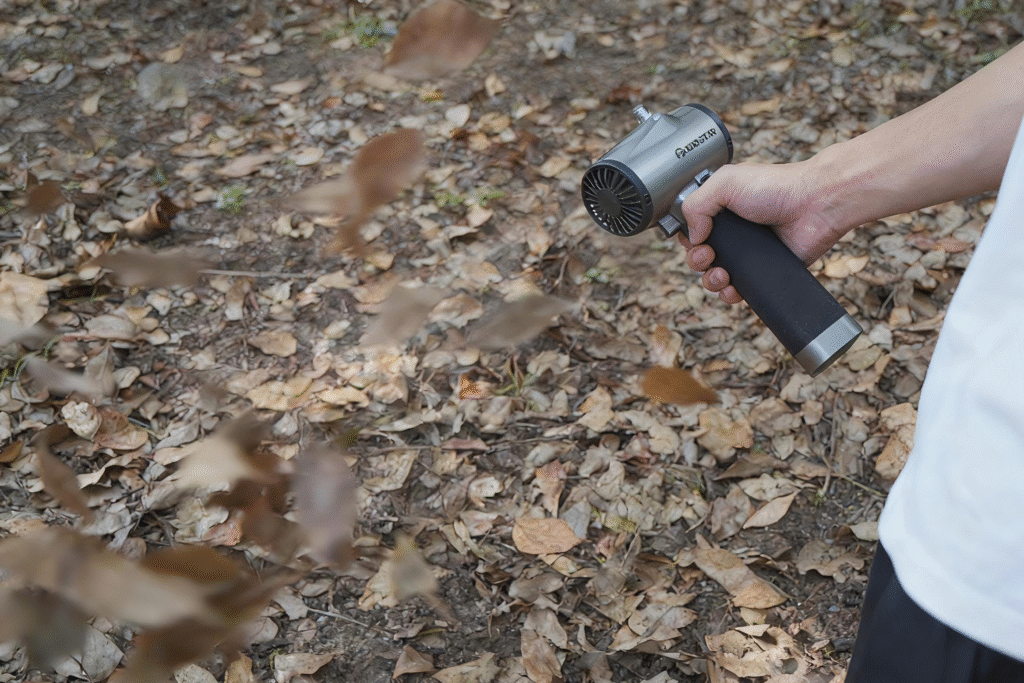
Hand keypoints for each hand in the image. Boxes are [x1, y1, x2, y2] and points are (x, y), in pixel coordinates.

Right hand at [679, 159, 851, 303]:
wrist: (814, 205)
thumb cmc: (777, 187)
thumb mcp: (726, 182)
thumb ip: (695, 204)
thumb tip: (691, 236)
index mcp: (720, 209)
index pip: (692, 230)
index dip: (688, 238)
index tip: (694, 239)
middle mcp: (733, 231)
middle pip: (699, 256)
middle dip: (696, 260)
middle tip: (708, 255)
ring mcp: (747, 253)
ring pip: (715, 276)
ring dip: (710, 280)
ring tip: (721, 274)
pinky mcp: (762, 271)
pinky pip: (739, 290)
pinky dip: (729, 293)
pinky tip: (732, 287)